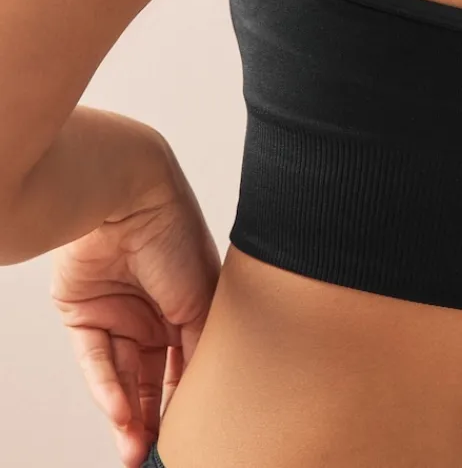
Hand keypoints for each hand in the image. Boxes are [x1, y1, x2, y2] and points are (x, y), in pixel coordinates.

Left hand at [49, 143, 219, 466]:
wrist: (129, 196)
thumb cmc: (177, 234)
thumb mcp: (203, 298)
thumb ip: (201, 346)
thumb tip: (198, 396)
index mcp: (188, 302)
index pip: (188, 361)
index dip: (188, 398)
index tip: (192, 436)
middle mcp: (152, 309)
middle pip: (152, 375)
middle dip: (155, 417)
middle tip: (158, 454)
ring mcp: (117, 312)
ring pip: (122, 375)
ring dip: (128, 413)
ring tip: (136, 449)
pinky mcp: (82, 313)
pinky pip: (95, 360)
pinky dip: (107, 388)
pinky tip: (120, 412)